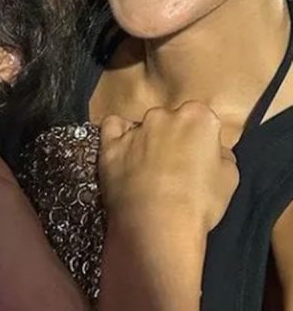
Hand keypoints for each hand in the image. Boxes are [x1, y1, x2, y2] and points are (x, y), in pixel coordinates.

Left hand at [99, 101, 238, 234]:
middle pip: (170, 120)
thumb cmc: (200, 203)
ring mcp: (134, 128)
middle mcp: (163, 115)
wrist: (158, 225)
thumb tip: (214, 151)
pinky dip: (117, 136)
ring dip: (146, 140)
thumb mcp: (230, 179)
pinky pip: (112, 128)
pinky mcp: (110, 142)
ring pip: (142, 126)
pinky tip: (123, 152)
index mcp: (198, 117)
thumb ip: (221, 155)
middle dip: (173, 137)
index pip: (201, 118)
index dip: (200, 139)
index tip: (199, 157)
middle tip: (175, 166)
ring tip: (148, 169)